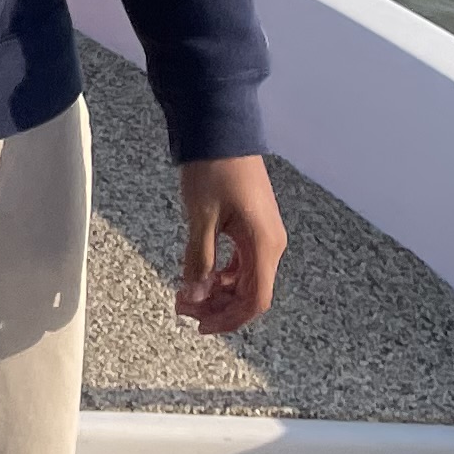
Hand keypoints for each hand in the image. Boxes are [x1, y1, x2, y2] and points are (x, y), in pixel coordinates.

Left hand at [176, 155, 283, 333]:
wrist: (220, 128)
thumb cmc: (213, 168)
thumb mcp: (201, 217)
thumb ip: (198, 260)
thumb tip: (194, 296)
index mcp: (264, 244)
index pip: (254, 300)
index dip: (228, 320)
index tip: (200, 325)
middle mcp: (270, 243)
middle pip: (250, 293)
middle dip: (217, 307)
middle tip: (183, 307)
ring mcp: (263, 235)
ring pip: (244, 279)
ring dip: (217, 291)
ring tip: (185, 292)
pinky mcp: (253, 226)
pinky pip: (241, 262)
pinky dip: (220, 273)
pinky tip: (198, 273)